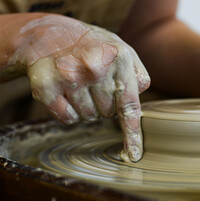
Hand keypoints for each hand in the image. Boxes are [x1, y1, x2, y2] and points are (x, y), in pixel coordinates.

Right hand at [9, 15, 149, 161]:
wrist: (52, 34)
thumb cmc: (94, 47)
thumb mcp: (122, 50)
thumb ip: (138, 75)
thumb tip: (140, 101)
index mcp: (119, 58)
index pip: (129, 105)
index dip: (132, 133)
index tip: (134, 155)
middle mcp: (95, 67)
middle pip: (108, 114)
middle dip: (104, 105)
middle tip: (95, 85)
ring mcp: (69, 76)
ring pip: (88, 118)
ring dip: (86, 107)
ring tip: (80, 85)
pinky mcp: (46, 86)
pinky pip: (67, 118)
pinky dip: (68, 111)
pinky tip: (66, 91)